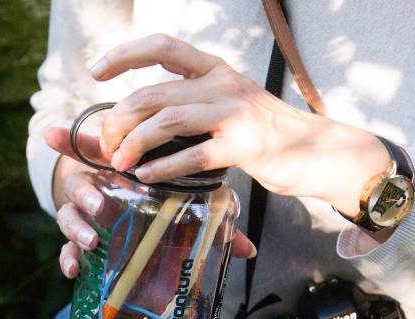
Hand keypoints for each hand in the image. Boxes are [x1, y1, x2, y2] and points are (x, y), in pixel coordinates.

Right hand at [46, 128, 255, 278]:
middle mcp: (96, 189)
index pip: (91, 150)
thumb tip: (250, 250)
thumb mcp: (188, 203)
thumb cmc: (165, 205)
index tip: (50, 135)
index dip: (69, 142)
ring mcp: (85, 217)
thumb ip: (212, 216)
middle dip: (83, 191)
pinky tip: (73, 271)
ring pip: (68, 215)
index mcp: (117, 170)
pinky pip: (67, 249)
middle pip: (77, 184)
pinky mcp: (81, 240)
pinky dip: (67, 258)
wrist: (139, 224)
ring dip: (76, 225)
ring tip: (91, 239)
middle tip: (97, 203)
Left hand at [88, 34, 389, 217]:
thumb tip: (137, 119)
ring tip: (120, 163)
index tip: (97, 73)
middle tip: (108, 146)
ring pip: (166, 120)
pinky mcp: (244, 145)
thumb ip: (190, 103)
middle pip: (153, 93)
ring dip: (134, 144)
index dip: (124, 56)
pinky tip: (146, 175)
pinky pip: (192, 154)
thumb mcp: (227, 103)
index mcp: (214, 69)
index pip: (162, 46)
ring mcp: (234, 113)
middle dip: (120, 120)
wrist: (317, 150)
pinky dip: (162, 167)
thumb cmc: (264, 132)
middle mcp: (221, 84)